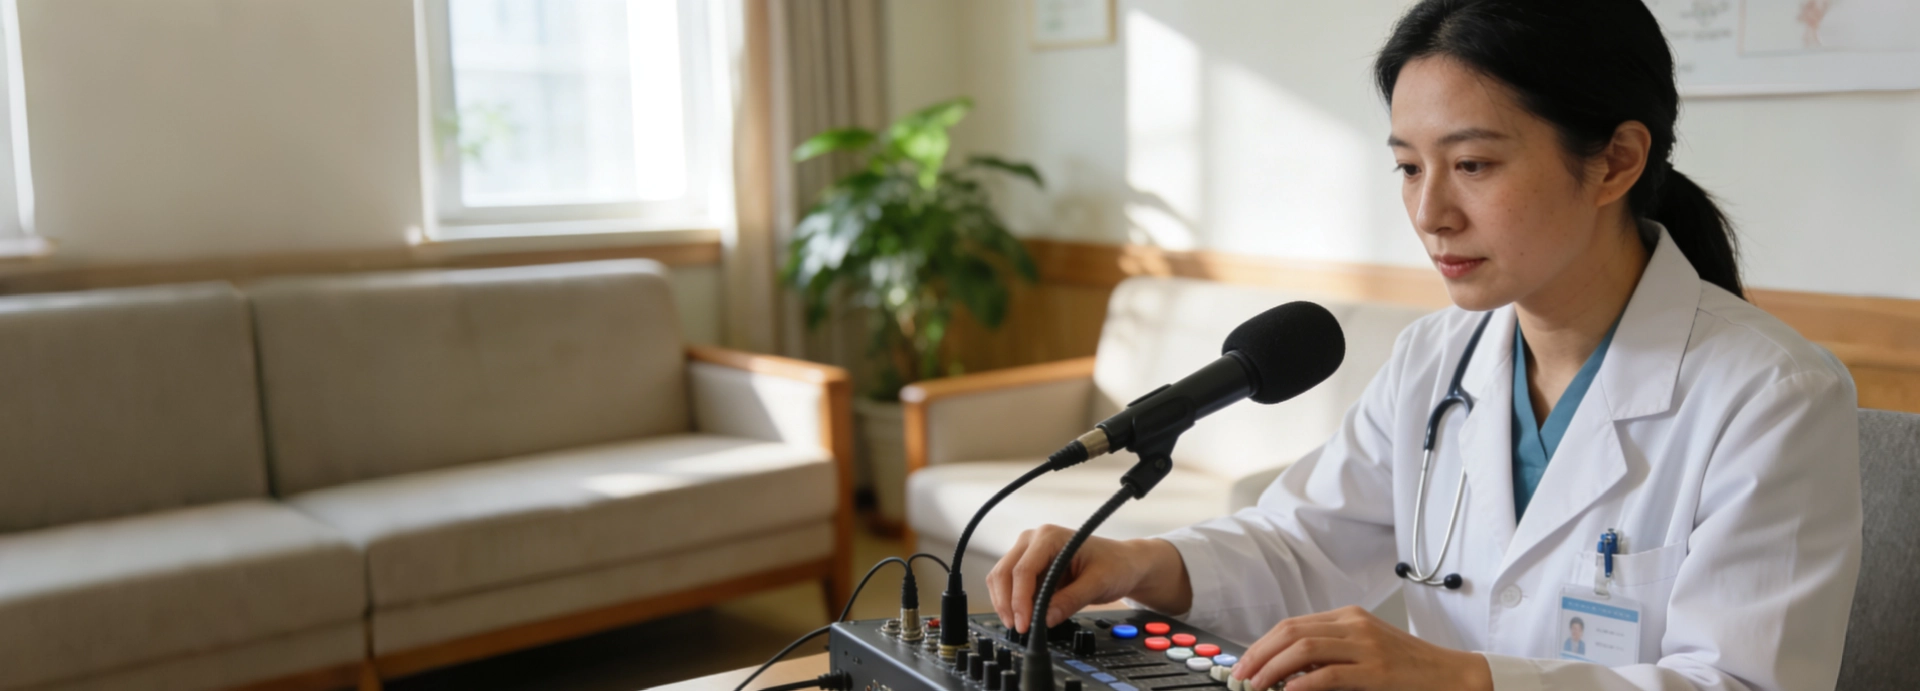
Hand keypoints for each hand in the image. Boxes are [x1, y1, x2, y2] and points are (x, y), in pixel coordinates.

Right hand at [986, 525, 1181, 632]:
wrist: (1122, 563)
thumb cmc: (1114, 565)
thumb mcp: (1098, 583)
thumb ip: (1071, 600)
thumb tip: (1045, 619)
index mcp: (1050, 537)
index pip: (1023, 569)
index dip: (1020, 599)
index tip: (1024, 623)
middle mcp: (1034, 540)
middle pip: (1004, 572)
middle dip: (1007, 603)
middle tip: (1019, 628)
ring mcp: (1029, 552)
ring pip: (1002, 579)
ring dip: (1006, 604)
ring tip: (1022, 625)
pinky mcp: (1030, 566)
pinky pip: (1011, 585)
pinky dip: (1013, 602)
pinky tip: (1025, 617)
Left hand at [1232, 606, 1491, 690]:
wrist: (1453, 675)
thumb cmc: (1408, 669)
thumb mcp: (1365, 653)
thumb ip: (1330, 656)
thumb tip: (1287, 672)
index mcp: (1348, 617)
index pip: (1292, 625)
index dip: (1262, 645)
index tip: (1244, 664)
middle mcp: (1354, 624)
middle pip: (1291, 632)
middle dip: (1258, 655)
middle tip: (1240, 676)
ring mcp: (1366, 645)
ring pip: (1304, 649)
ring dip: (1272, 669)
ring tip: (1256, 686)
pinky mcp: (1377, 670)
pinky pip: (1329, 674)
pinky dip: (1302, 684)